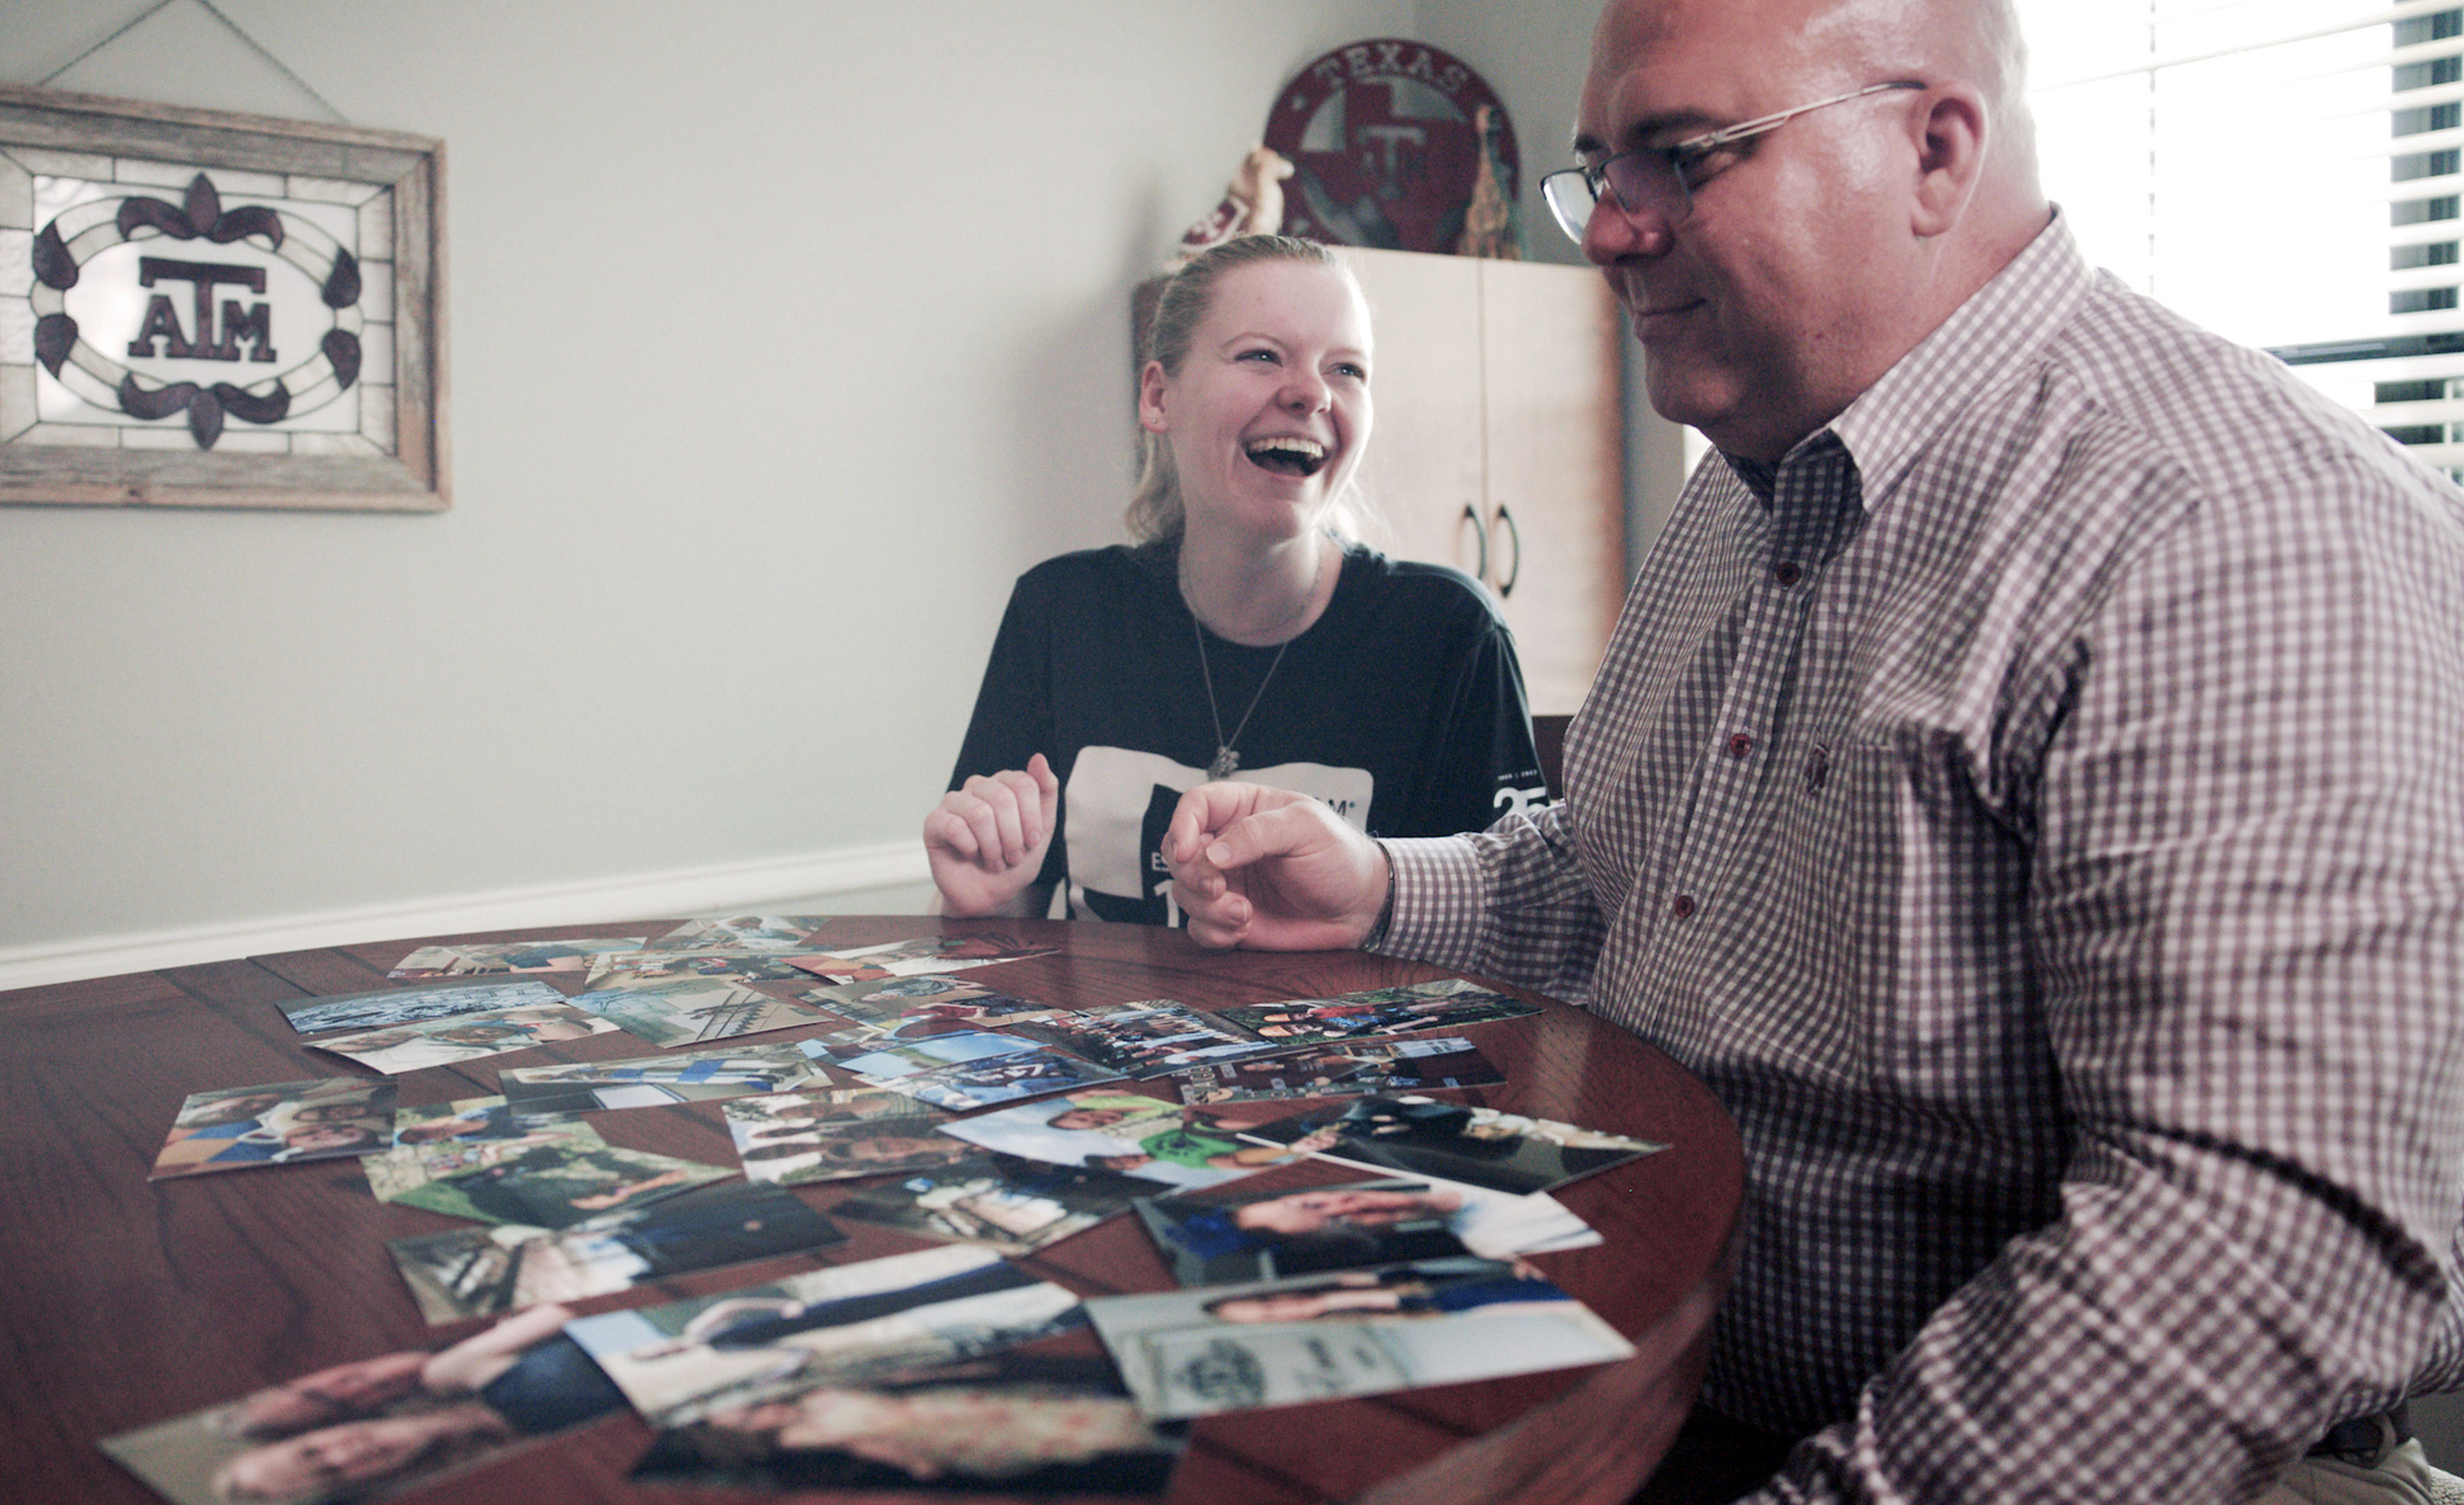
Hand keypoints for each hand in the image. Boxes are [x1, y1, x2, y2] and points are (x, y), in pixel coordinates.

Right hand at [922, 753, 1060, 916]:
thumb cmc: (1013, 862)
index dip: (1031, 818)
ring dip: (993, 847)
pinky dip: (969, 848)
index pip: (1023, 783)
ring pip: (980, 814)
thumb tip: (1039, 758)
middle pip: (1002, 798)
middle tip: (1012, 856)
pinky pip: (954, 827)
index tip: (1032, 841)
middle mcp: (977, 787)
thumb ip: (1045, 793)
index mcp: (1003, 784)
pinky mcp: (934, 822)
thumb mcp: (1041, 831)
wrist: (988, 895)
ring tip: (994, 860)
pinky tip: (970, 854)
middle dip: (1013, 837)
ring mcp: (954, 802)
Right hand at [1163, 783, 1387, 949]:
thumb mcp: (1305, 828)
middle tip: (1218, 888)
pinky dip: (1213, 931)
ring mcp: (1228, 883)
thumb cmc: (1340, 856)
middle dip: (1192, 875)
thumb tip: (1212, 854)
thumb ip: (1256, 833)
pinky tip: (1243, 927)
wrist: (1360, 907)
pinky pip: (1199, 927)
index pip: (1195, 805)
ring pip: (1184, 893)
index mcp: (1244, 810)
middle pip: (1178, 853)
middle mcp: (1228, 846)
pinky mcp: (1230, 918)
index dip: (1181, 825)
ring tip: (1243, 912)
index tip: (1188, 851)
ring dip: (1206, 908)